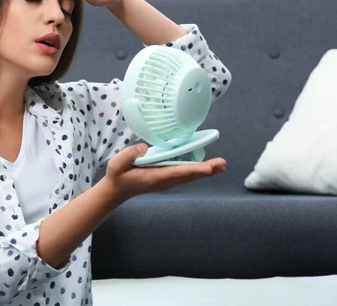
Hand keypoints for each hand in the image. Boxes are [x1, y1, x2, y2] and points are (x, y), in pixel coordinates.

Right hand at [103, 143, 226, 201]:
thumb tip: (145, 147)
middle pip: (188, 175)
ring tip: (221, 166)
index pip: (176, 172)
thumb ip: (130, 154)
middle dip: (205, 170)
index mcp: (154, 177)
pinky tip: (208, 169)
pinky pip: (185, 175)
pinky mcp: (166, 179)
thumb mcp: (117, 163)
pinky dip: (197, 171)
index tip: (208, 168)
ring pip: (189, 176)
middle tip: (222, 164)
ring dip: (205, 171)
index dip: (193, 169)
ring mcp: (166, 181)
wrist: (117, 190)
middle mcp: (163, 181)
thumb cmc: (117, 175)